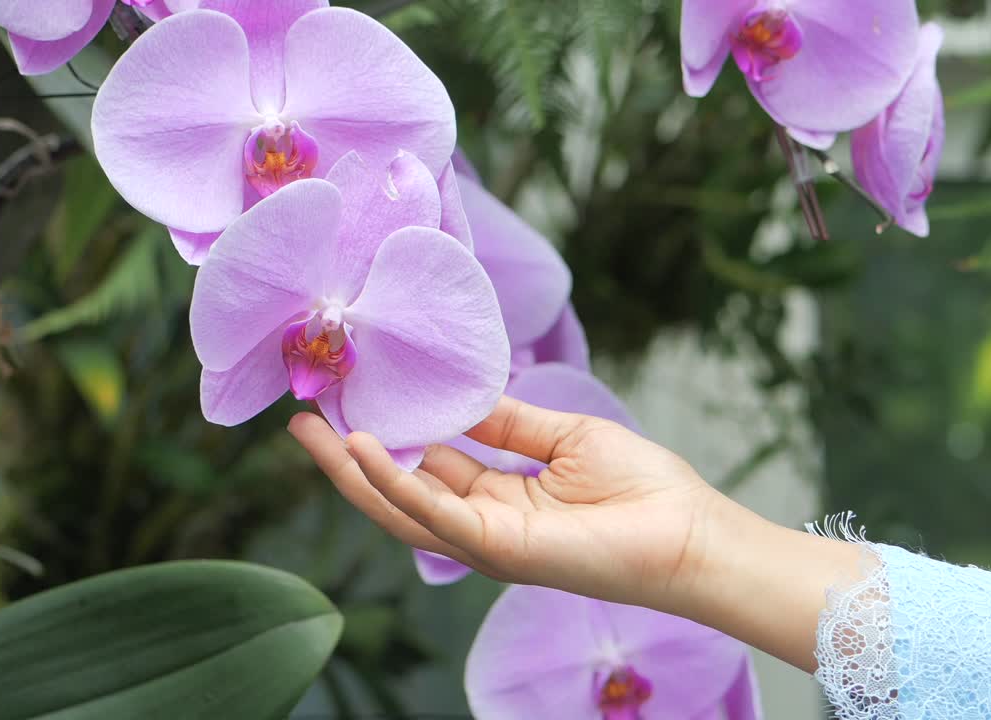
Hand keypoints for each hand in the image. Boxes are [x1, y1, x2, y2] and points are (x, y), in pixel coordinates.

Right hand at [290, 397, 870, 672]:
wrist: (689, 531)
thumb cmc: (641, 486)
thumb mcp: (564, 437)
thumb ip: (509, 422)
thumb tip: (462, 396)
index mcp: (500, 495)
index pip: (429, 463)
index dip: (389, 432)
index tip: (353, 396)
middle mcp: (483, 522)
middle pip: (400, 489)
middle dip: (349, 458)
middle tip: (302, 420)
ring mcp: (487, 540)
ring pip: (401, 508)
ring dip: (352, 471)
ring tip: (310, 431)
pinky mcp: (499, 547)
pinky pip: (433, 513)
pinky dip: (395, 483)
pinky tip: (363, 448)